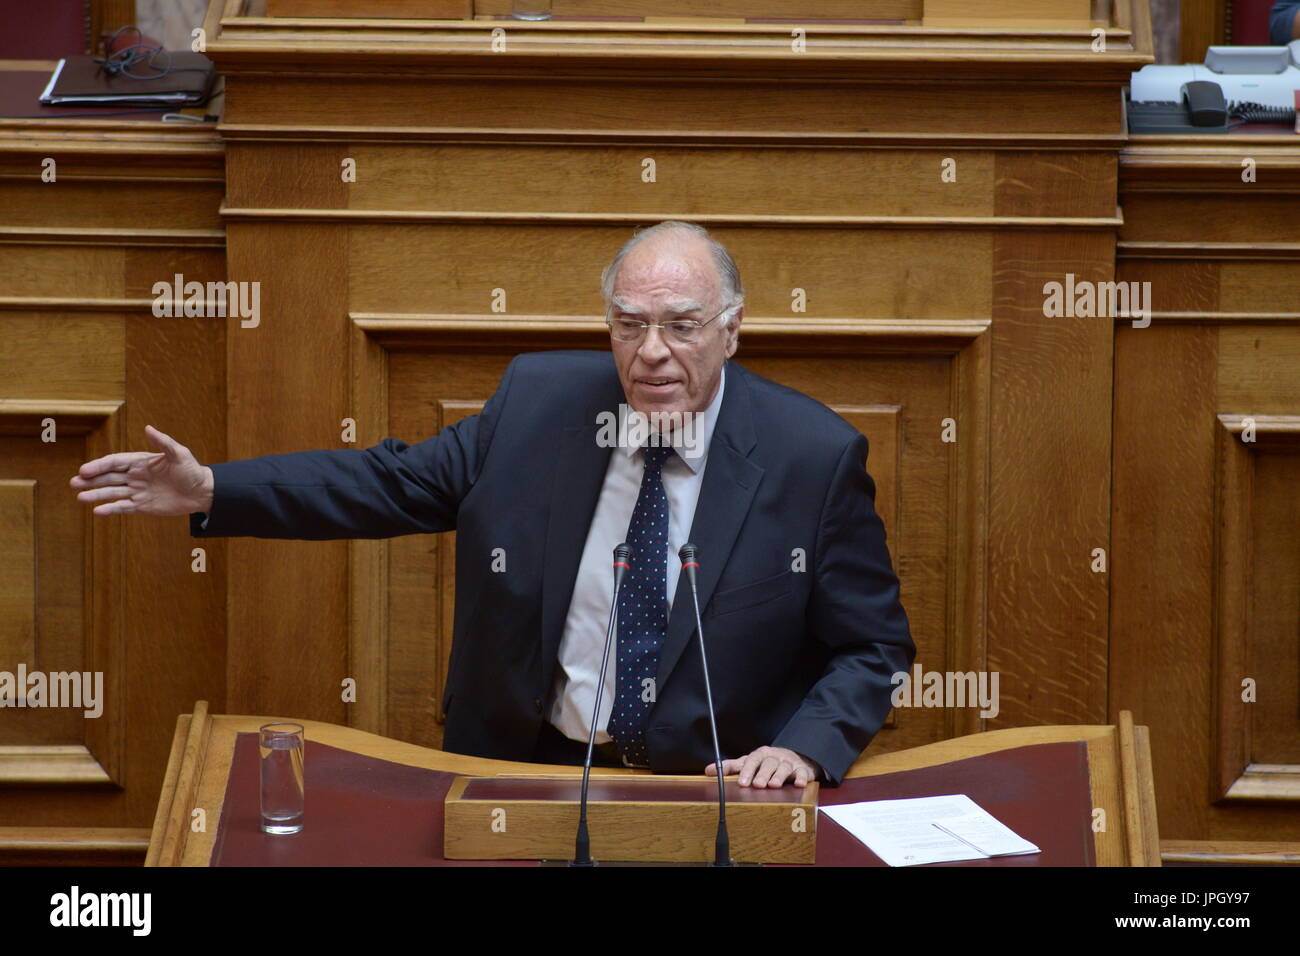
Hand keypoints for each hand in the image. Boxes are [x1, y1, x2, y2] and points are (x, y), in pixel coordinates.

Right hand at [70, 425, 213, 516]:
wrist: (203, 493)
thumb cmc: (192, 471)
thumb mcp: (180, 454)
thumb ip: (164, 442)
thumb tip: (148, 428)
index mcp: (141, 462)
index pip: (115, 462)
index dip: (99, 465)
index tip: (85, 470)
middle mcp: (136, 476)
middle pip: (108, 477)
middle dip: (90, 480)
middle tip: (73, 483)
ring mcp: (138, 491)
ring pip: (112, 492)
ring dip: (96, 495)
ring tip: (80, 498)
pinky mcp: (142, 505)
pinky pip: (123, 507)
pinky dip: (111, 509)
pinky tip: (98, 512)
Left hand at [706, 746, 820, 787]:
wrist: (792, 758)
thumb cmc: (765, 763)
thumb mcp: (747, 763)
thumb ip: (730, 767)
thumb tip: (707, 771)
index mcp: (760, 755)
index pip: (752, 760)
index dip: (747, 770)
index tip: (742, 782)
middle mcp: (774, 757)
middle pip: (768, 763)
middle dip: (762, 774)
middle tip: (757, 785)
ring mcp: (788, 763)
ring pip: (783, 768)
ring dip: (779, 776)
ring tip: (773, 785)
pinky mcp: (802, 770)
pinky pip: (803, 773)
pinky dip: (802, 778)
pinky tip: (800, 784)